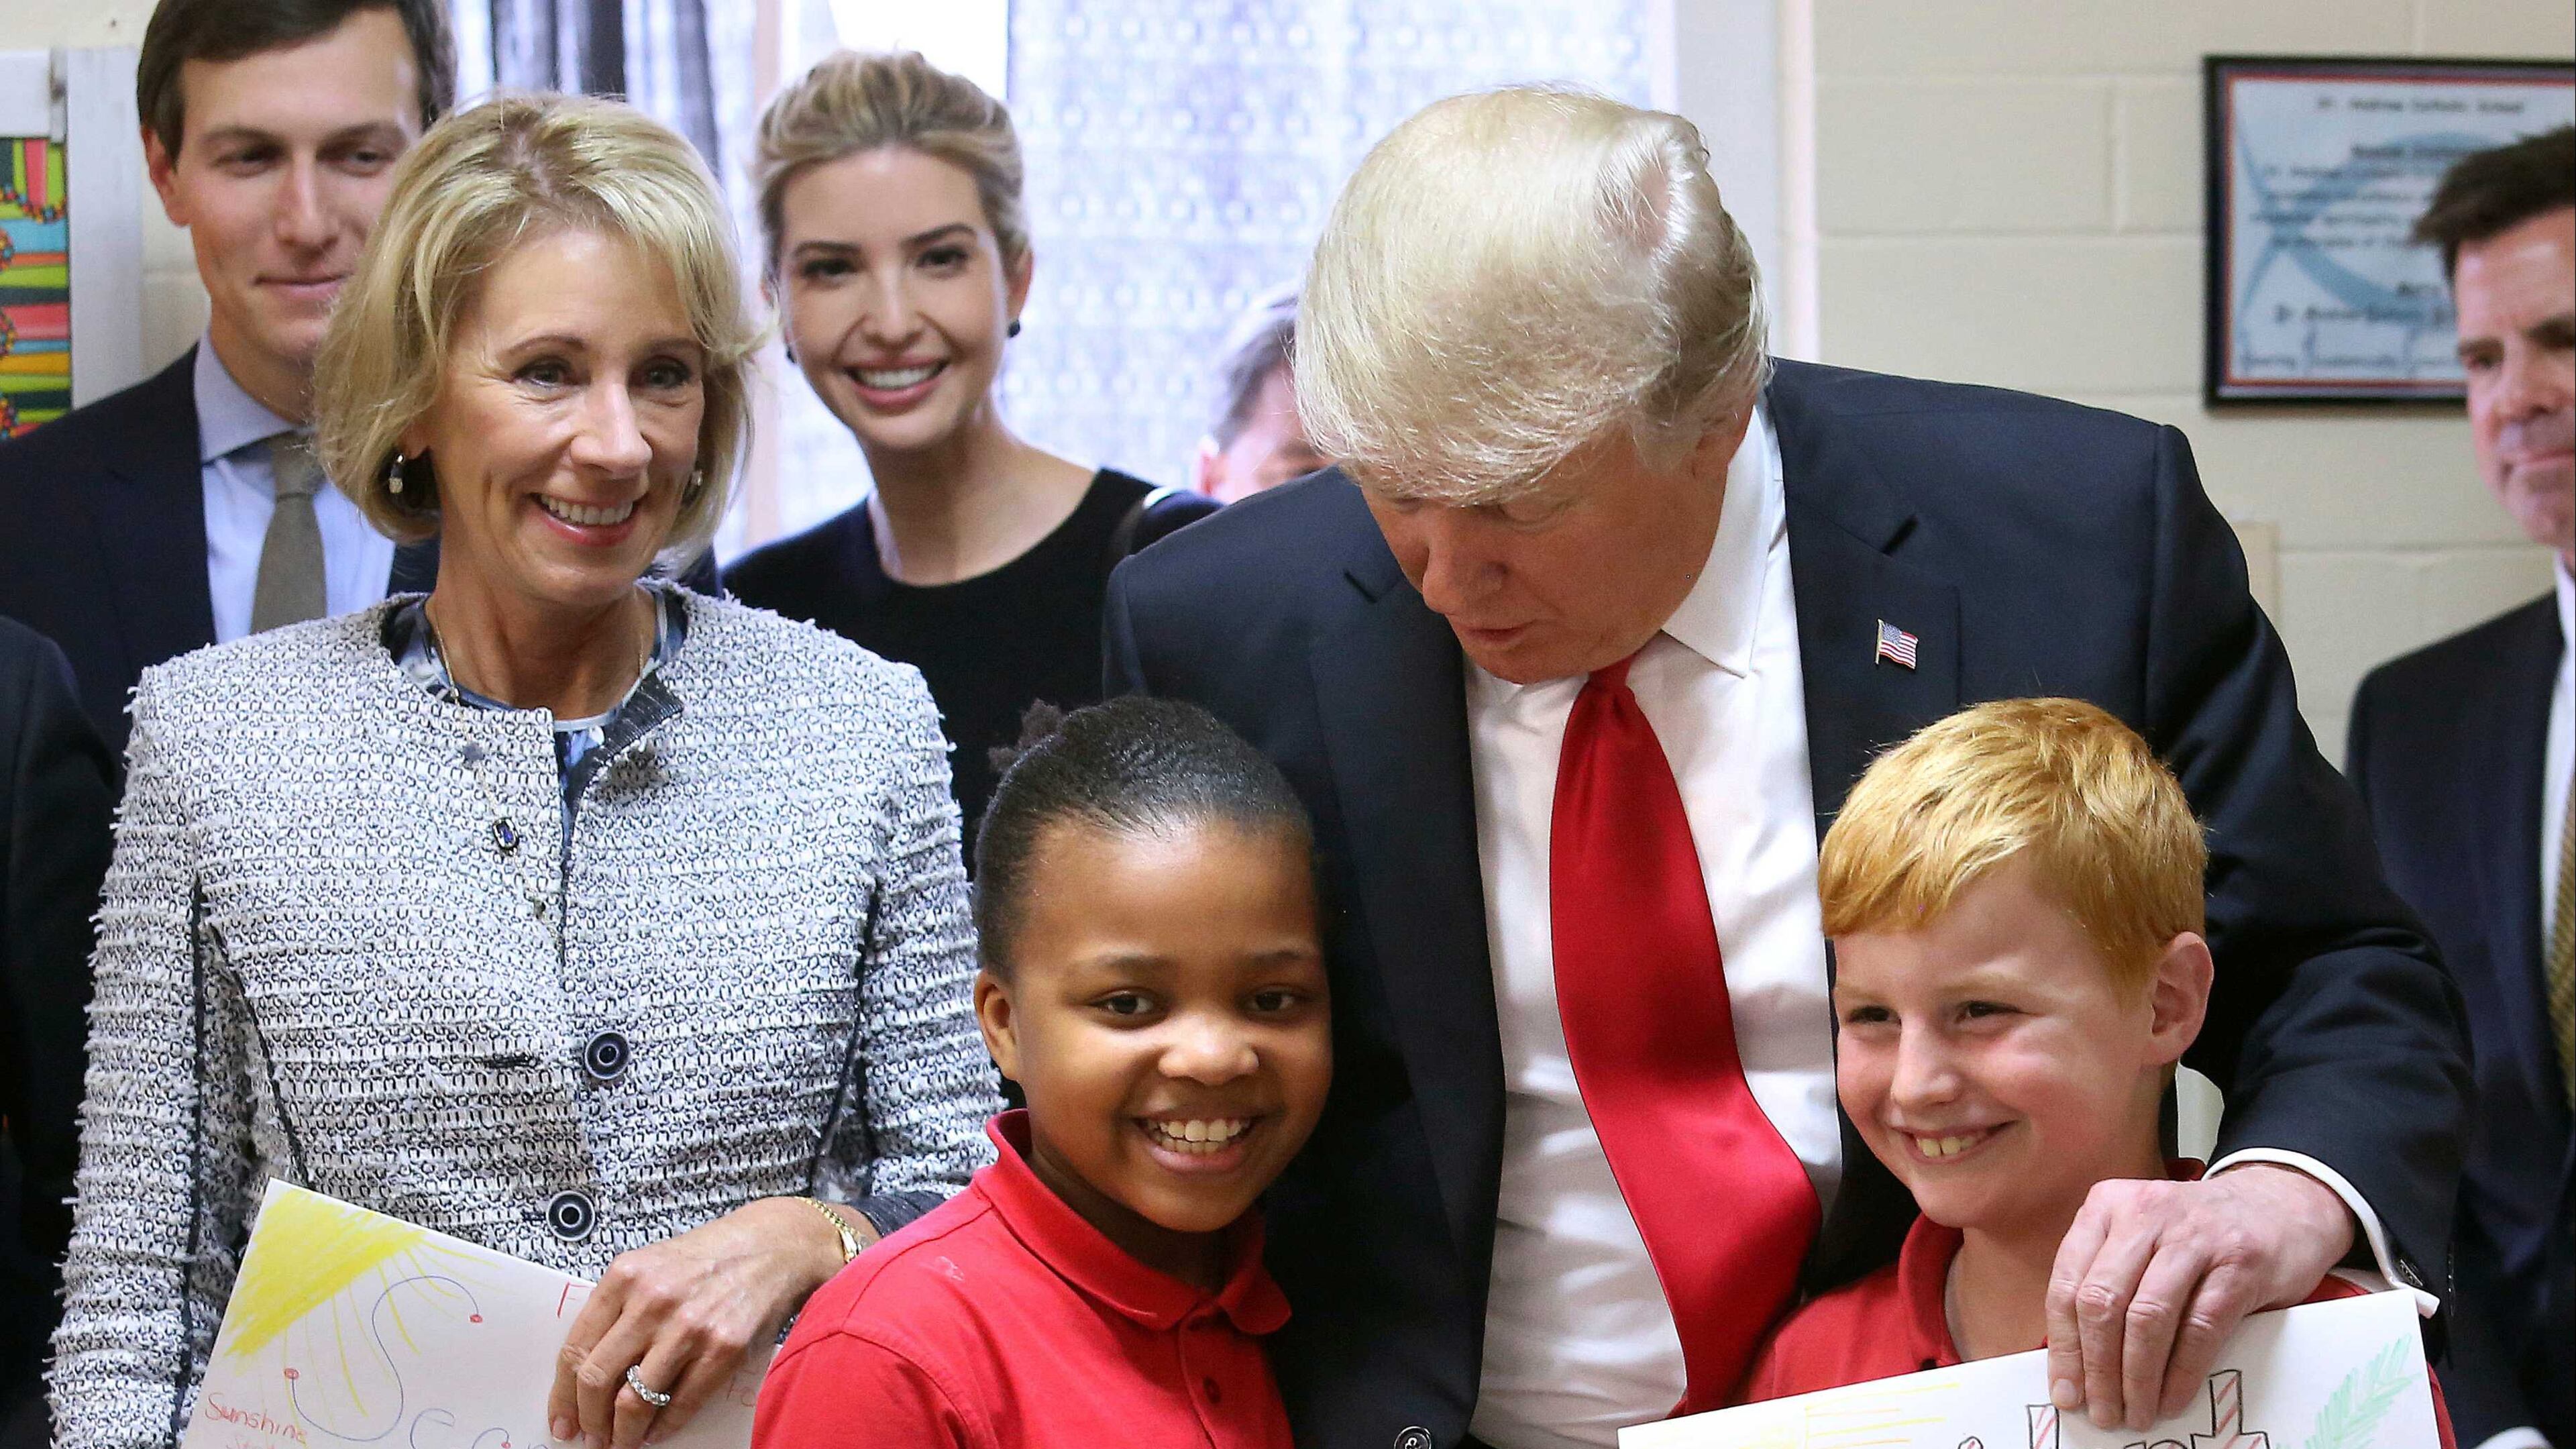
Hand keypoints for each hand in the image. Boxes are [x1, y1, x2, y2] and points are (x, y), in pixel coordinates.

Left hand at [548, 1197, 858, 1447]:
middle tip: (590, 1438)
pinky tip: (657, 1432)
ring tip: (622, 1442)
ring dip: (622, 1434)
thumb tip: (588, 1371)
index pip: (575, 1349)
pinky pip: (681, 1403)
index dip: (562, 1396)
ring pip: (634, 1401)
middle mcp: (652, 1301)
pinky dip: (664, 1427)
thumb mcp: (652, 1266)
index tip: (561, 1421)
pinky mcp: (724, 1348)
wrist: (774, 1245)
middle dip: (588, 1421)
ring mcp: (689, 1327)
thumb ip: (619, 1308)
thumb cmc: (709, 1258)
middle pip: (596, 1380)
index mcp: (624, 1277)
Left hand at [2045, 1164, 2351, 1429]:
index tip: (2065, 1391)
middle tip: (2101, 1412)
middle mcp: (2144, 1214)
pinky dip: (2180, 1372)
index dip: (2064, 1345)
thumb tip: (2076, 1362)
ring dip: (2136, 1378)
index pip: (2068, 1283)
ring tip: (2134, 1413)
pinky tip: (2171, 1399)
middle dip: (2097, 1368)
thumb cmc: (2196, 1234)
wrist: (2281, 1204)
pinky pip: (2199, 1328)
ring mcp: (2194, 1236)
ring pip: (2147, 1317)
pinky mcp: (2239, 1263)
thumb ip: (2106, 1278)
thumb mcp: (2140, 1237)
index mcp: (2106, 1206)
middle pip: (2102, 1302)